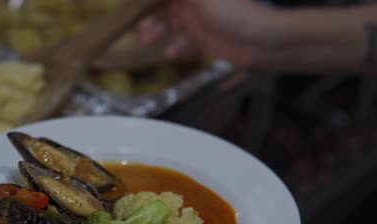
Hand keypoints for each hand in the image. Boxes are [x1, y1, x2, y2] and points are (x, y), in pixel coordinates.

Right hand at [136, 0, 281, 67]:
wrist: (260, 41)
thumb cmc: (233, 11)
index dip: (145, 0)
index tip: (129, 4)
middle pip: (161, 3)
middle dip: (146, 12)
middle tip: (132, 24)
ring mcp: (196, 17)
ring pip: (167, 22)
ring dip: (154, 30)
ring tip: (144, 39)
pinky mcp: (201, 37)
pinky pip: (182, 41)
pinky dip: (174, 47)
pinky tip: (168, 54)